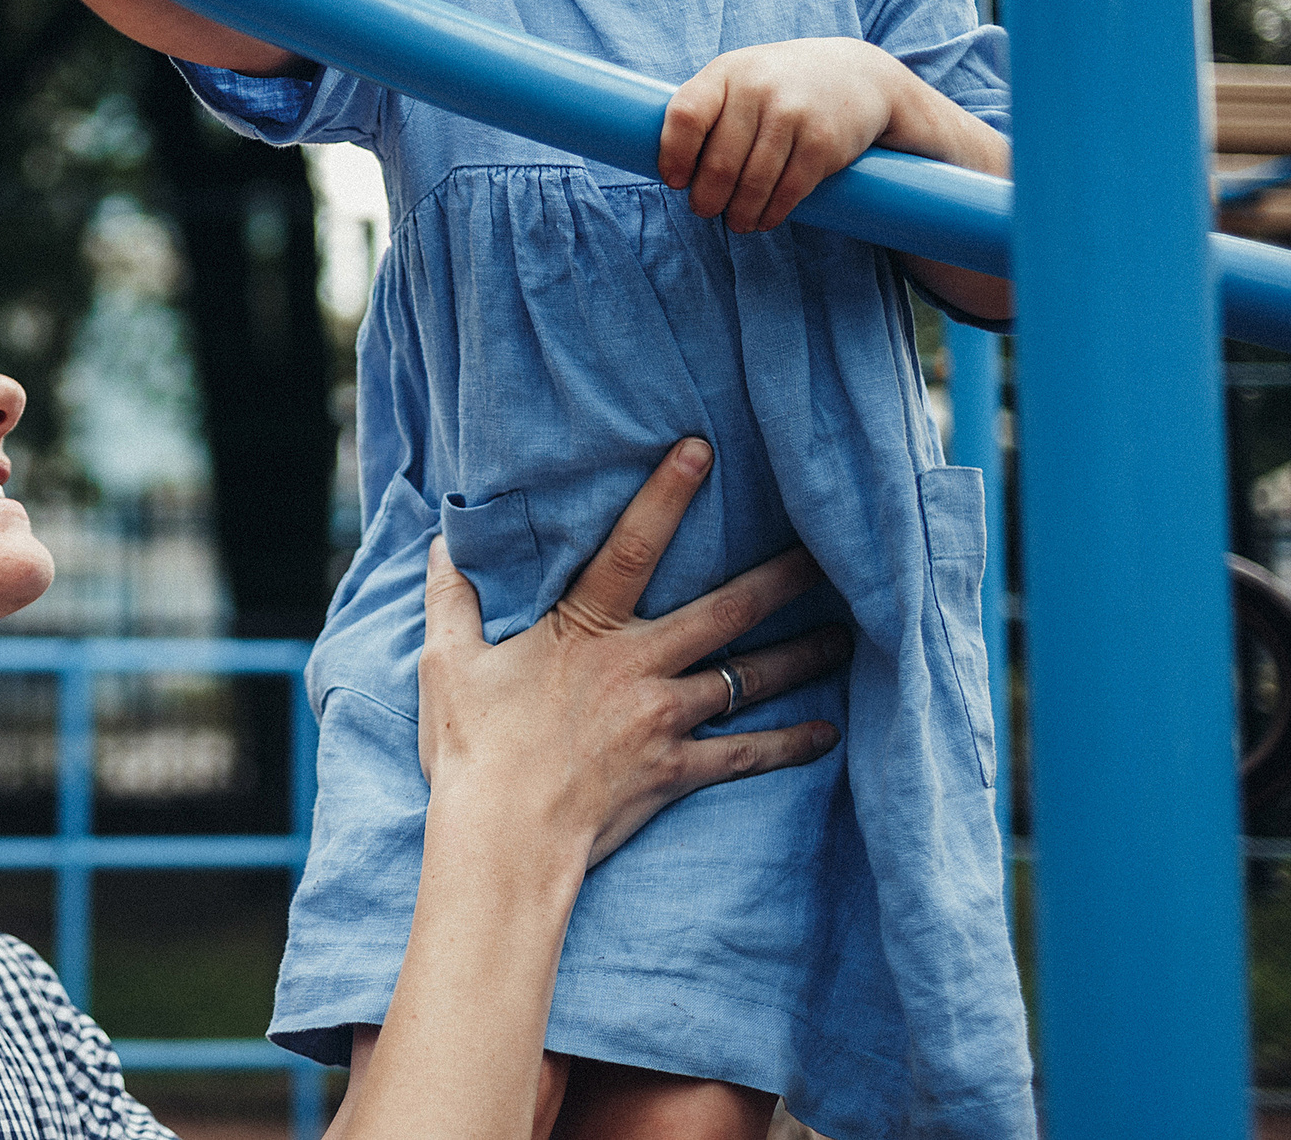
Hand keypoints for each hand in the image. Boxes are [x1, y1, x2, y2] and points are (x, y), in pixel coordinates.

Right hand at [418, 439, 849, 869]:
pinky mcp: (676, 771)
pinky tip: (829, 733)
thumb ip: (451, 597)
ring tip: (846, 632)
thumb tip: (444, 543)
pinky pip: (745, 756)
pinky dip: (789, 744)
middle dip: (780, 577)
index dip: (665, 497)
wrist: (505, 839)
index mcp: (585, 632)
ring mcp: (663, 721)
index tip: (702, 451)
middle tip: (829, 547)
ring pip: (748, 677)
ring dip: (802, 654)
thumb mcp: (447, 662)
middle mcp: (638, 668)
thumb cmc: (473, 749)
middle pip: (725, 611)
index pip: (631, 548)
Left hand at [656, 38, 911, 232]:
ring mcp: (793, 114)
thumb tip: (670, 172)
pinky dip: (771, 214)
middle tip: (704, 210)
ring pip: (752, 183)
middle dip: (706, 199)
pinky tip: (764, 220)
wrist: (856, 76)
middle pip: (719, 163)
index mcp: (725, 73)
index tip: (675, 180)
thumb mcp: (738, 79)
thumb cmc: (777, 86)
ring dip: (739, 213)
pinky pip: (788, 191)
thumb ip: (706, 112)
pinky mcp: (822, 142)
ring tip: (735, 222)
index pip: (686, 115)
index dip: (673, 155)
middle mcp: (758, 88)